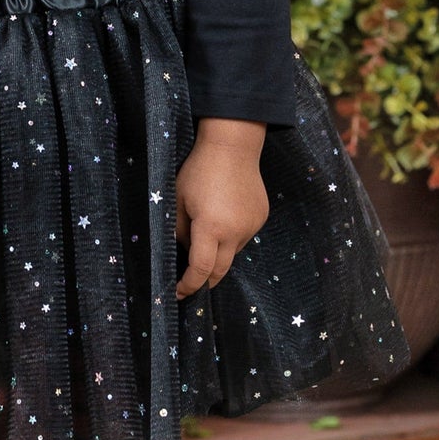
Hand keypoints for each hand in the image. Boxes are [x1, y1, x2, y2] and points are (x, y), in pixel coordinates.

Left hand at [175, 119, 268, 299]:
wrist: (233, 146)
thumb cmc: (198, 170)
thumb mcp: (178, 200)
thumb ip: (178, 232)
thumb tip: (182, 253)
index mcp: (211, 228)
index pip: (200, 270)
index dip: (188, 285)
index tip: (177, 293)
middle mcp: (235, 232)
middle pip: (220, 271)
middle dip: (204, 282)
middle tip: (190, 286)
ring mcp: (252, 226)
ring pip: (232, 253)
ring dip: (218, 256)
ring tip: (204, 242)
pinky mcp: (261, 218)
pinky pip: (242, 237)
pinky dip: (230, 238)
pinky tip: (222, 220)